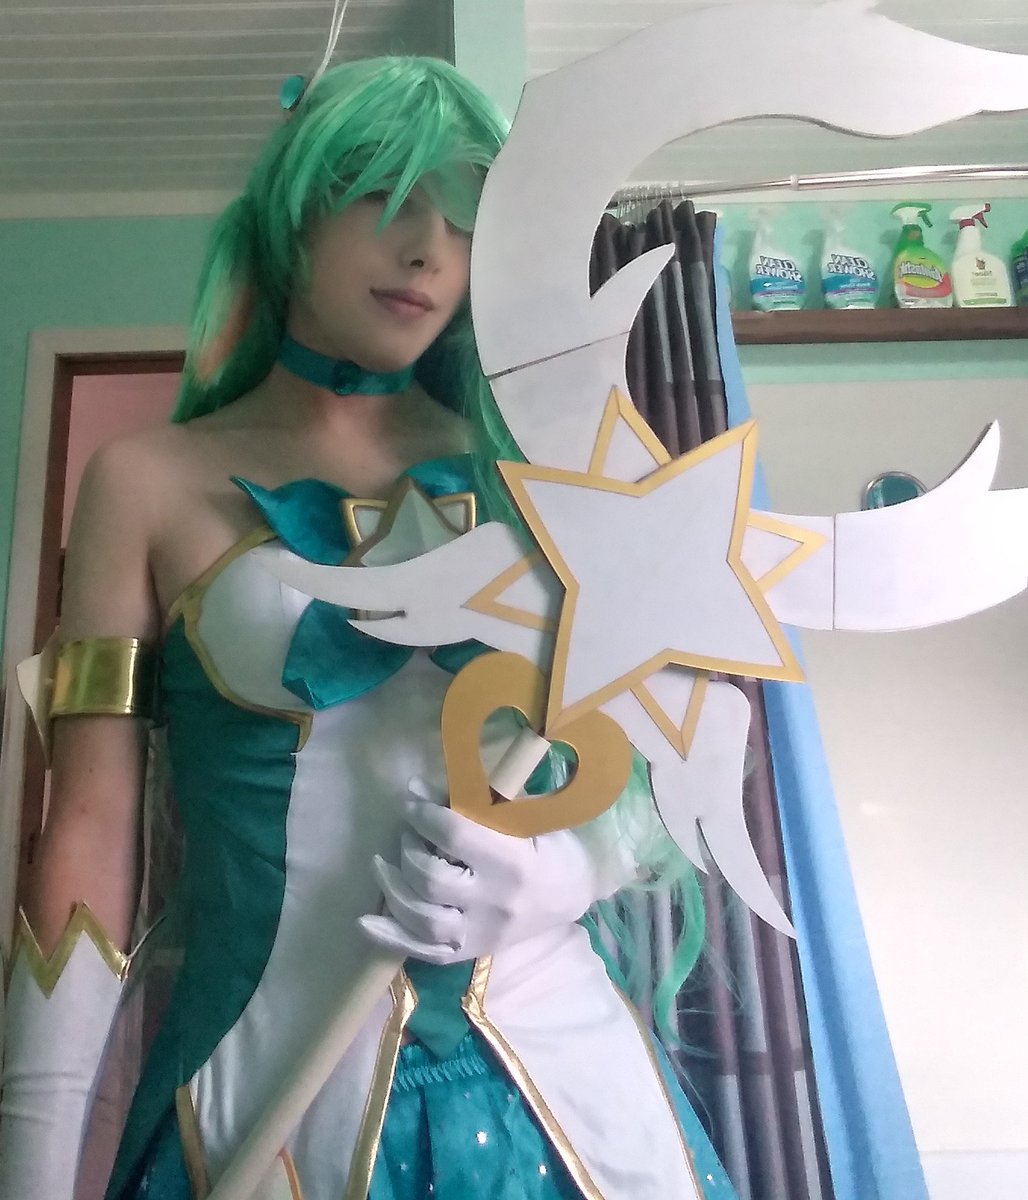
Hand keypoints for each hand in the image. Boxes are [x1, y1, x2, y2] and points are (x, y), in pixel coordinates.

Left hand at [358, 780, 614, 963]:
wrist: (571, 889)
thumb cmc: (545, 838)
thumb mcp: (519, 809)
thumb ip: (472, 797)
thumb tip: (417, 788)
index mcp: (513, 861)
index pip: (454, 836)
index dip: (424, 814)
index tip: (411, 799)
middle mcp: (496, 903)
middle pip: (432, 879)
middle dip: (408, 850)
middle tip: (405, 833)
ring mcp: (482, 933)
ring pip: (423, 919)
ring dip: (393, 888)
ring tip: (381, 864)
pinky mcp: (472, 953)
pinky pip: (424, 952)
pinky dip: (390, 938)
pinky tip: (365, 921)